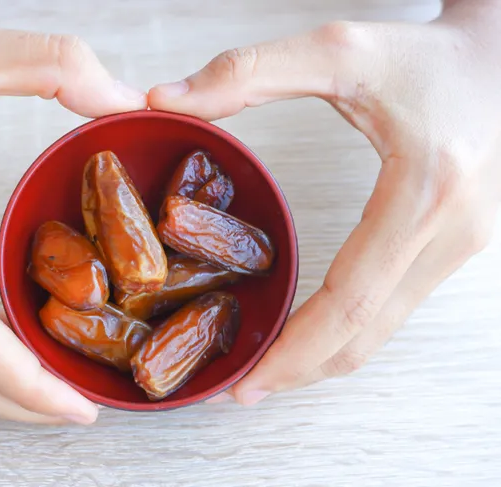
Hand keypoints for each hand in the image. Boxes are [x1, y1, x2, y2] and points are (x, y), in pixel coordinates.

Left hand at [149, 1, 499, 403]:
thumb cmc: (429, 54)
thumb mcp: (339, 50)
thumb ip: (248, 72)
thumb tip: (166, 98)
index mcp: (424, 193)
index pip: (350, 301)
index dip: (292, 351)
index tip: (245, 381)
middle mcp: (451, 234)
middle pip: (365, 335)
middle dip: (299, 371)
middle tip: (240, 388)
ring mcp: (459, 249)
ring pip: (381, 332)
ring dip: (321, 358)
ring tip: (264, 367)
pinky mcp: (452, 248)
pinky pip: (391, 309)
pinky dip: (345, 332)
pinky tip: (306, 331)